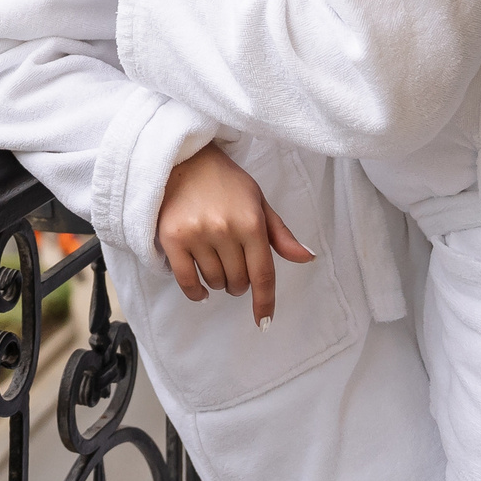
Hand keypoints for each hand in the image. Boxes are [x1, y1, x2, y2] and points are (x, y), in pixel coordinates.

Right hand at [154, 144, 313, 326]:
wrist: (183, 159)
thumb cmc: (225, 182)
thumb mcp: (258, 202)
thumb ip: (280, 234)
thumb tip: (307, 257)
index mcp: (251, 222)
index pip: (263, 274)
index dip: (266, 302)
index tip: (264, 321)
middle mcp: (225, 229)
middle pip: (238, 282)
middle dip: (239, 283)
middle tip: (234, 268)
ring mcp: (197, 234)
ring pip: (214, 282)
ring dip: (218, 282)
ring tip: (215, 263)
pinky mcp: (172, 237)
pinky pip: (187, 281)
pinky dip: (196, 292)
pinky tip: (201, 291)